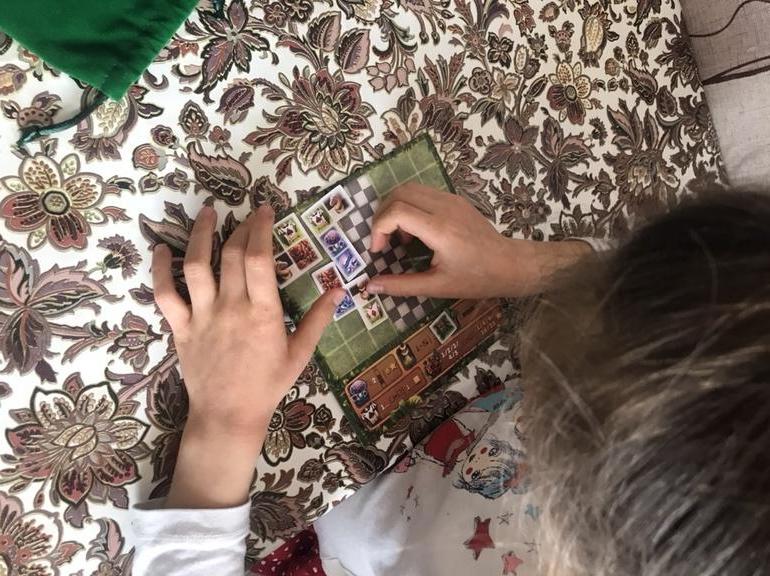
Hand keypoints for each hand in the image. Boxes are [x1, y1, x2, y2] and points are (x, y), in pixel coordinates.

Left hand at [152, 205, 342, 507]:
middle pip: (233, 255)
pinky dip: (160, 270)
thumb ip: (318, 320)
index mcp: (263, 313)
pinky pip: (165, 294)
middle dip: (241, 226)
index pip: (260, 259)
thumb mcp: (300, 354)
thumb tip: (339, 290)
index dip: (261, 229)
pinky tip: (162, 249)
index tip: (266, 211)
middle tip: (248, 215)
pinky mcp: (180, 328)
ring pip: (197, 266)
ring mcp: (202, 316)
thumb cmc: (268, 385)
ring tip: (207, 213)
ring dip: (200, 234)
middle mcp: (231, 308)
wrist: (228, 415)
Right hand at [366, 183, 589, 298]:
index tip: (378, 250)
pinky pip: (422, 193)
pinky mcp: (455, 199)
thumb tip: (370, 286)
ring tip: (398, 237)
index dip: (378, 228)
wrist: (510, 264)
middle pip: (398, 193)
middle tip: (382, 242)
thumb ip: (401, 285)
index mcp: (439, 229)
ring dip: (394, 209)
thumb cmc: (476, 279)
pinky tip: (415, 232)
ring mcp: (451, 199)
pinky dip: (408, 207)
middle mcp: (444, 207)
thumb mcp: (437, 286)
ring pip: (409, 189)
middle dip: (382, 215)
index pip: (396, 211)